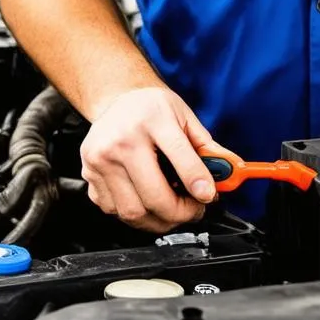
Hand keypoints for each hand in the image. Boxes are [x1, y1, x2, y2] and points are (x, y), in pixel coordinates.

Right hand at [80, 86, 220, 233]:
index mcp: (151, 119)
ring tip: (172, 209)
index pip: (180, 156)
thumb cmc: (150, 107)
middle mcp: (122, 139)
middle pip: (154, 195)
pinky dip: (135, 214)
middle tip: (193, 210)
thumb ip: (206, 145)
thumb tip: (230, 170)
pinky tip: (146, 201)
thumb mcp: (183, 115)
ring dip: (159, 220)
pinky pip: (114, 211)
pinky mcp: (90, 176)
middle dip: (180, 213)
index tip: (208, 196)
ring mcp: (101, 160)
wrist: (117, 99)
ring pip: (133, 212)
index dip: (199, 183)